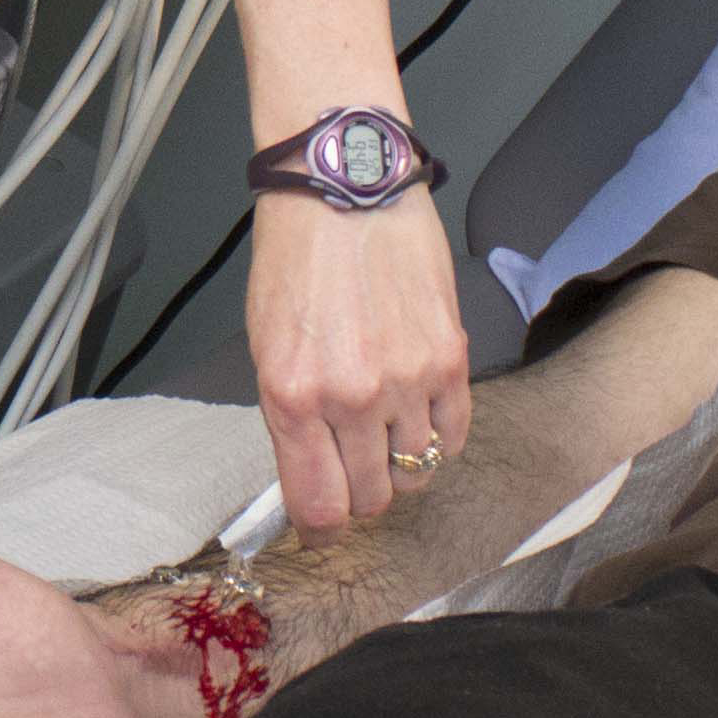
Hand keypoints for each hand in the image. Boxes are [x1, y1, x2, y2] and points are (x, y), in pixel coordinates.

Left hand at [245, 188, 471, 532]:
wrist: (345, 190)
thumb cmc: (296, 258)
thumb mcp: (264, 342)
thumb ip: (289, 414)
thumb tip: (310, 471)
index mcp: (289, 395)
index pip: (318, 504)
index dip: (321, 528)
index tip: (323, 528)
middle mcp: (348, 398)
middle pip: (370, 498)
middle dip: (359, 494)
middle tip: (351, 468)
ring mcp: (405, 382)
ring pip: (414, 473)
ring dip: (398, 464)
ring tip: (383, 430)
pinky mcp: (449, 360)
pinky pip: (453, 436)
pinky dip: (437, 437)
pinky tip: (418, 412)